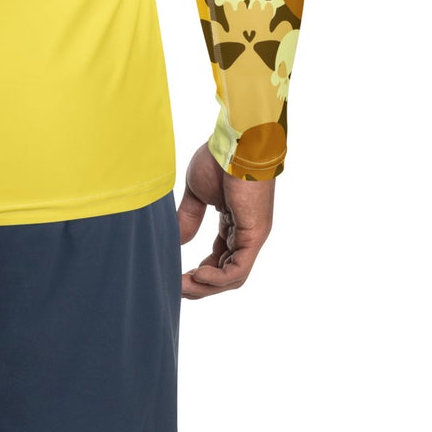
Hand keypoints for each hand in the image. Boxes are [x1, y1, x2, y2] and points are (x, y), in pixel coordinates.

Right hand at [175, 142, 274, 298]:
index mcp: (234, 222)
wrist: (236, 143)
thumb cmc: (218, 159)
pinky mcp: (254, 235)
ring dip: (207, 286)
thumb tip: (176, 241)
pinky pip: (238, 268)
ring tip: (183, 286)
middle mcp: (245, 233)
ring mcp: (252, 235)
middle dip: (201, 285)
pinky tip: (198, 275)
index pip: (219, 257)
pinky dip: (218, 278)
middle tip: (177, 288)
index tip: (178, 277)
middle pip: (226, 273)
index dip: (200, 272)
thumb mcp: (197, 192)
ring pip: (232, 276)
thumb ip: (189, 217)